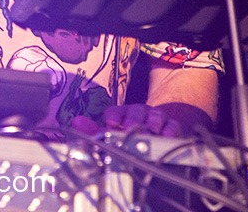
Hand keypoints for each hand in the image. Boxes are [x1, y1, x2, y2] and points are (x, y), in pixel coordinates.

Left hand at [69, 102, 209, 137]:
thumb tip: (75, 122)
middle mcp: (140, 113)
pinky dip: (170, 130)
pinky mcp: (171, 126)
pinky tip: (166, 135)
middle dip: (133, 120)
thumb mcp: (111, 133)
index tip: (110, 122)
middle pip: (137, 112)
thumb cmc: (130, 132)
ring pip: (155, 116)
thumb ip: (93, 131)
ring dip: (152, 123)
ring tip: (150, 131)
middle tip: (129, 128)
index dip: (114, 115)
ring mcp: (156, 118)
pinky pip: (172, 126)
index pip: (116, 111)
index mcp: (123, 114)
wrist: (156, 130)